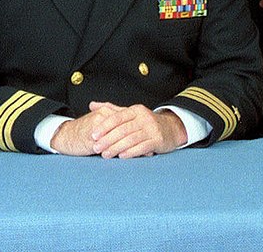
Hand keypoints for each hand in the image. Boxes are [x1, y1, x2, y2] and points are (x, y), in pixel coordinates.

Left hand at [52, 102, 184, 157]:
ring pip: (131, 139)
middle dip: (108, 140)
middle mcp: (144, 117)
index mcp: (136, 110)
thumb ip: (111, 110)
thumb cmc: (146, 123)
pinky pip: (142, 146)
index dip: (104, 126)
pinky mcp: (158, 140)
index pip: (117, 117)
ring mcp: (152, 129)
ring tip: (105, 155)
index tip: (93, 135)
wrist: (170, 128)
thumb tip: (92, 105)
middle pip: (123, 129)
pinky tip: (122, 156)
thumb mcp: (131, 114)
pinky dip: (131, 152)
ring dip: (116, 148)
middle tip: (96, 148)